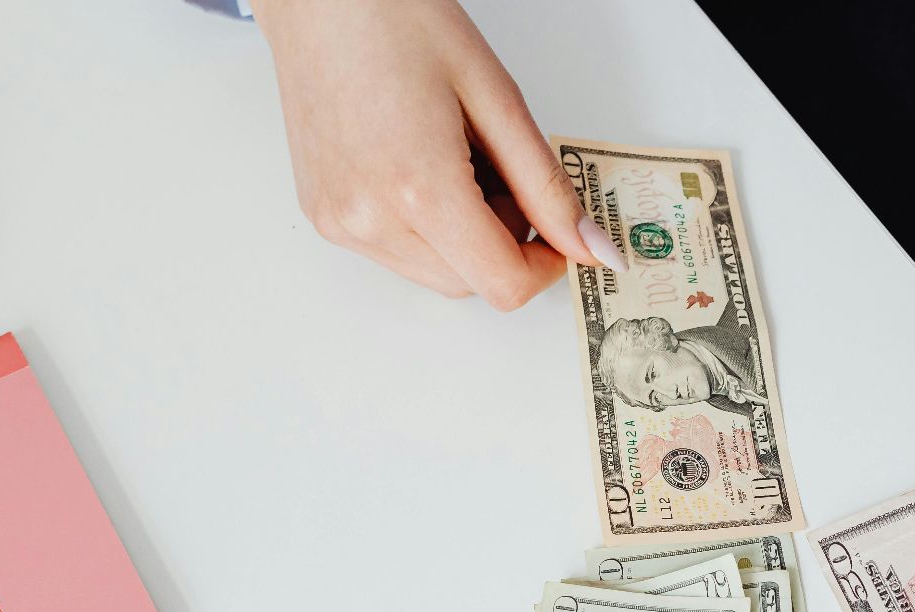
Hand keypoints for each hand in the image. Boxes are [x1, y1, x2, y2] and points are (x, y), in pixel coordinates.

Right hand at [256, 0, 625, 308]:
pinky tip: (420, 166)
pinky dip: (426, 229)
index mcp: (417, 187)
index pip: (503, 283)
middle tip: (503, 172)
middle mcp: (368, 218)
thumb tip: (591, 248)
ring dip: (466, 239)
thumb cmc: (396, 18)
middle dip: (505, 243)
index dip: (546, 264)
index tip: (559, 231)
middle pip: (470, 283)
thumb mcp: (496, 97)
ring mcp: (338, 222)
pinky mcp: (323, 216)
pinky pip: (396, 252)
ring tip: (456, 159)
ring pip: (435, 274)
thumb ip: (546, 184)